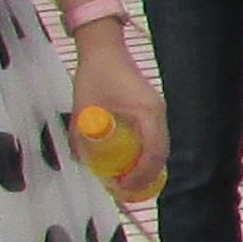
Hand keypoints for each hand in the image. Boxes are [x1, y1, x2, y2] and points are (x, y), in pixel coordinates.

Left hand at [70, 40, 167, 202]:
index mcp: (147, 113)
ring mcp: (157, 112)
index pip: (153, 153)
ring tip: (127, 181)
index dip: (140, 175)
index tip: (121, 187)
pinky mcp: (152, 111)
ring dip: (147, 168)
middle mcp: (158, 114)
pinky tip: (130, 162)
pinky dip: (146, 155)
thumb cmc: (94, 74)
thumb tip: (82, 160)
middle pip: (161, 155)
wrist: (104, 49)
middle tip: (124, 192)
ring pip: (160, 149)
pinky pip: (155, 139)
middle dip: (145, 177)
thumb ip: (81, 136)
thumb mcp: (82, 109)